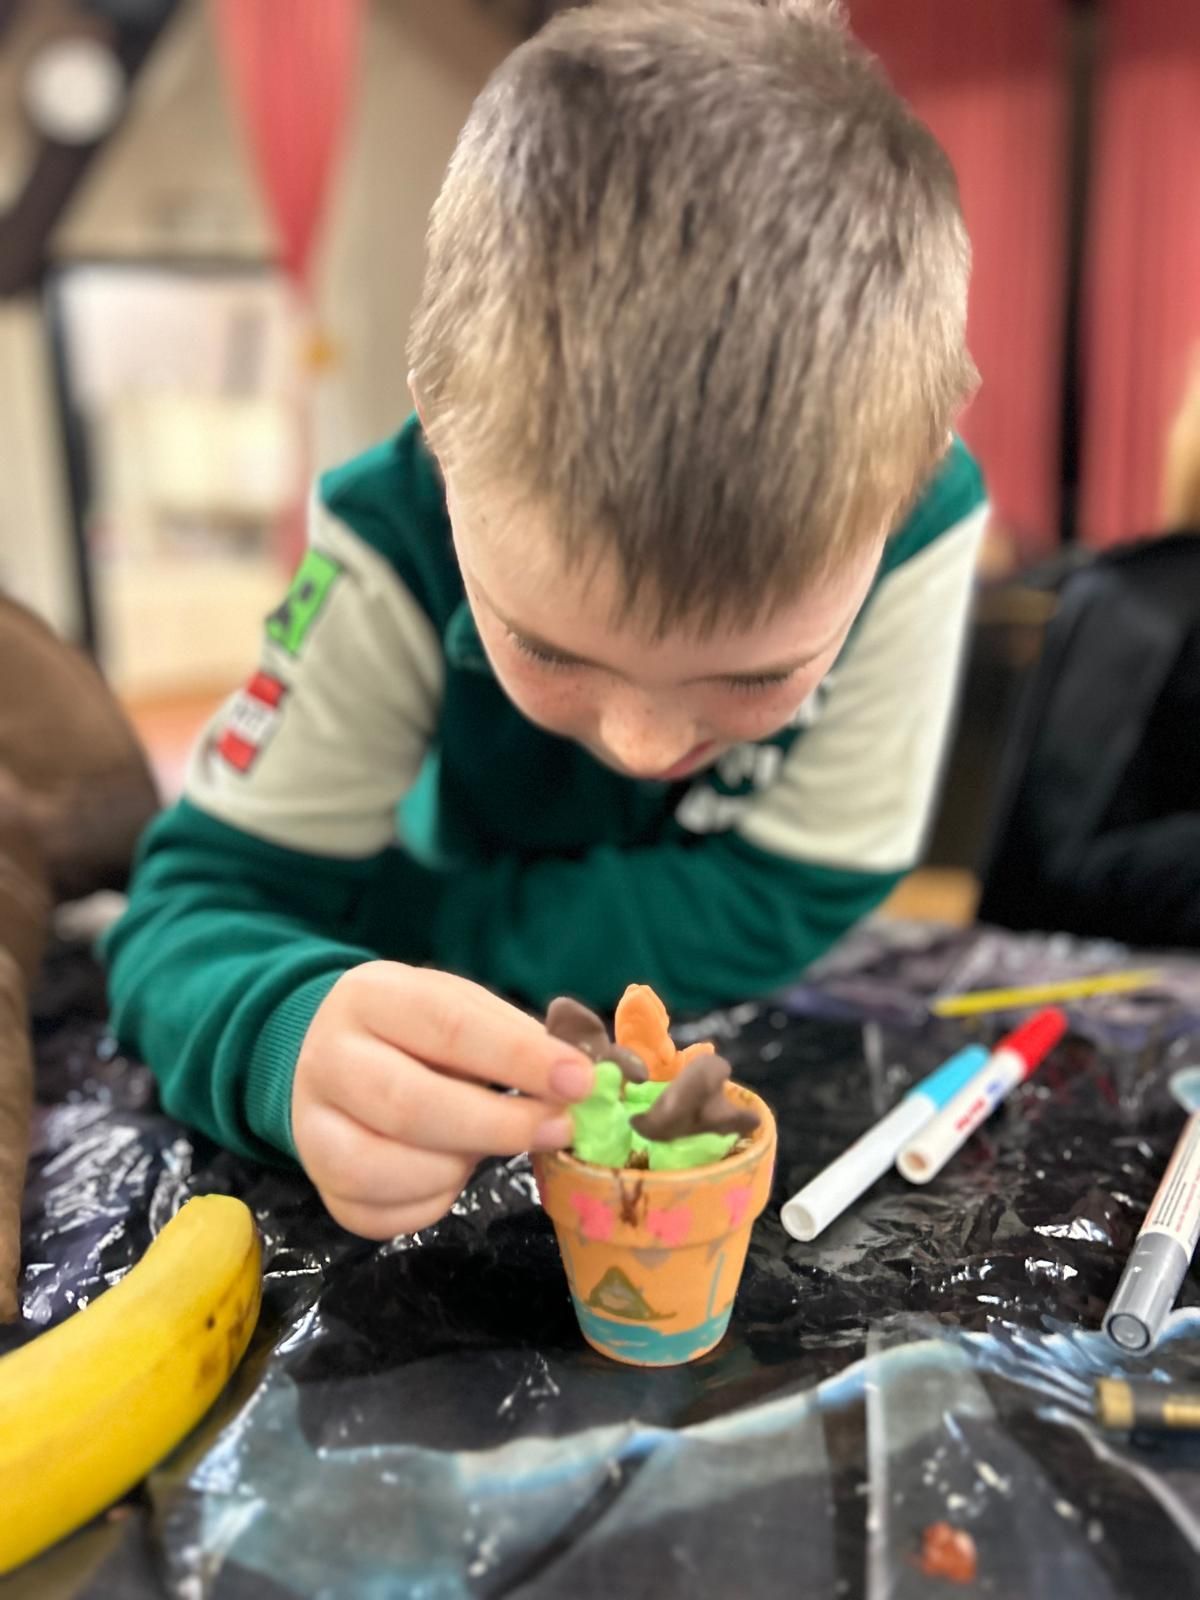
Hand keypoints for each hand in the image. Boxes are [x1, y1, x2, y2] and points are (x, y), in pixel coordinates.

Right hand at [292, 963, 592, 1238]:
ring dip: (457, 1169)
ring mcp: (310, 1125)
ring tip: (490, 1147)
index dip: (518, 1058)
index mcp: (369, 996)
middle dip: (498, 1125)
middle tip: (558, 1129)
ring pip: (382, 1169)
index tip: (578, 1080)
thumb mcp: (462, 1007)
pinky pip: (376, 1214)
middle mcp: (326, 1058)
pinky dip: (431, 1202)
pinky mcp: (317, 1180)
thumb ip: (515, 1037)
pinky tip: (452, 1173)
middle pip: (410, 1105)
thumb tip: (576, 1080)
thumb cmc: (419, 1030)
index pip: (447, 1027)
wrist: (341, 1052)